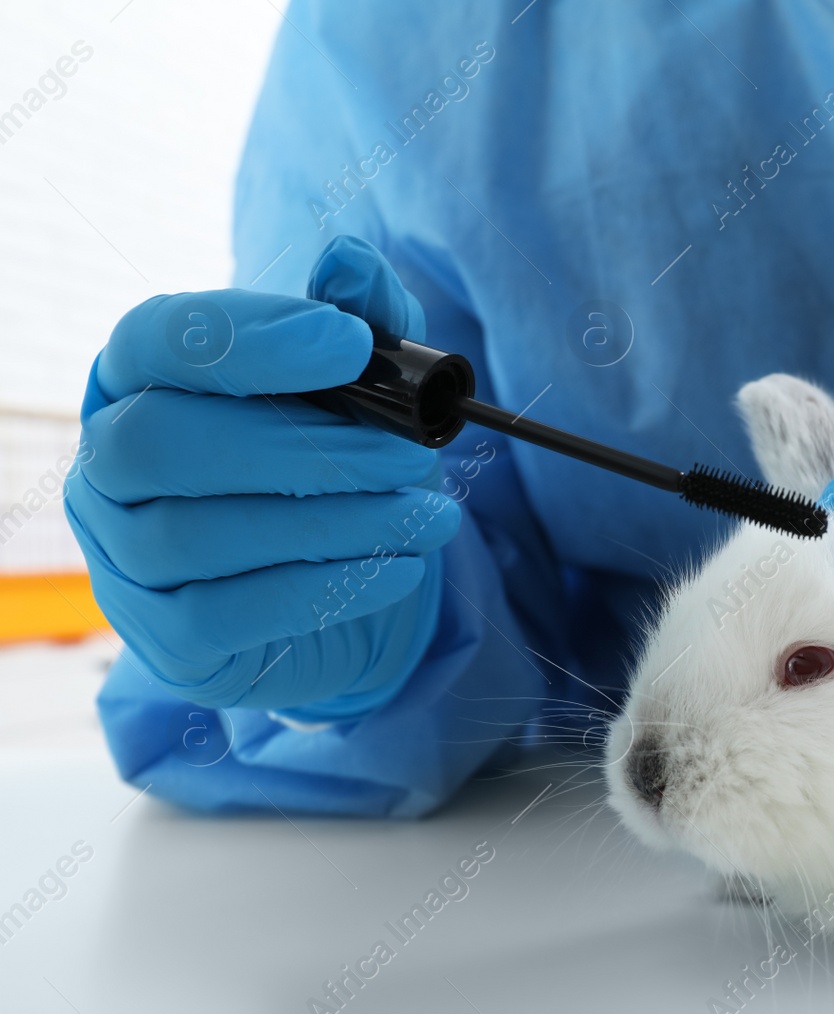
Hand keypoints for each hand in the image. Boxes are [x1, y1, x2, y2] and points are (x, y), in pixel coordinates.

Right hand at [65, 236, 460, 712]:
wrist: (336, 590)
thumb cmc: (329, 469)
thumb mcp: (360, 391)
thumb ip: (359, 322)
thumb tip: (353, 262)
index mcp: (142, 379)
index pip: (156, 339)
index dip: (247, 337)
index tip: (349, 342)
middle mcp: (109, 463)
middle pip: (164, 442)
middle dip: (306, 447)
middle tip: (414, 456)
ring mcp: (124, 556)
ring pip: (198, 534)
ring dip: (334, 522)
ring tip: (430, 516)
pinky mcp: (166, 637)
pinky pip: (228, 613)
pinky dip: (325, 587)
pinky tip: (400, 566)